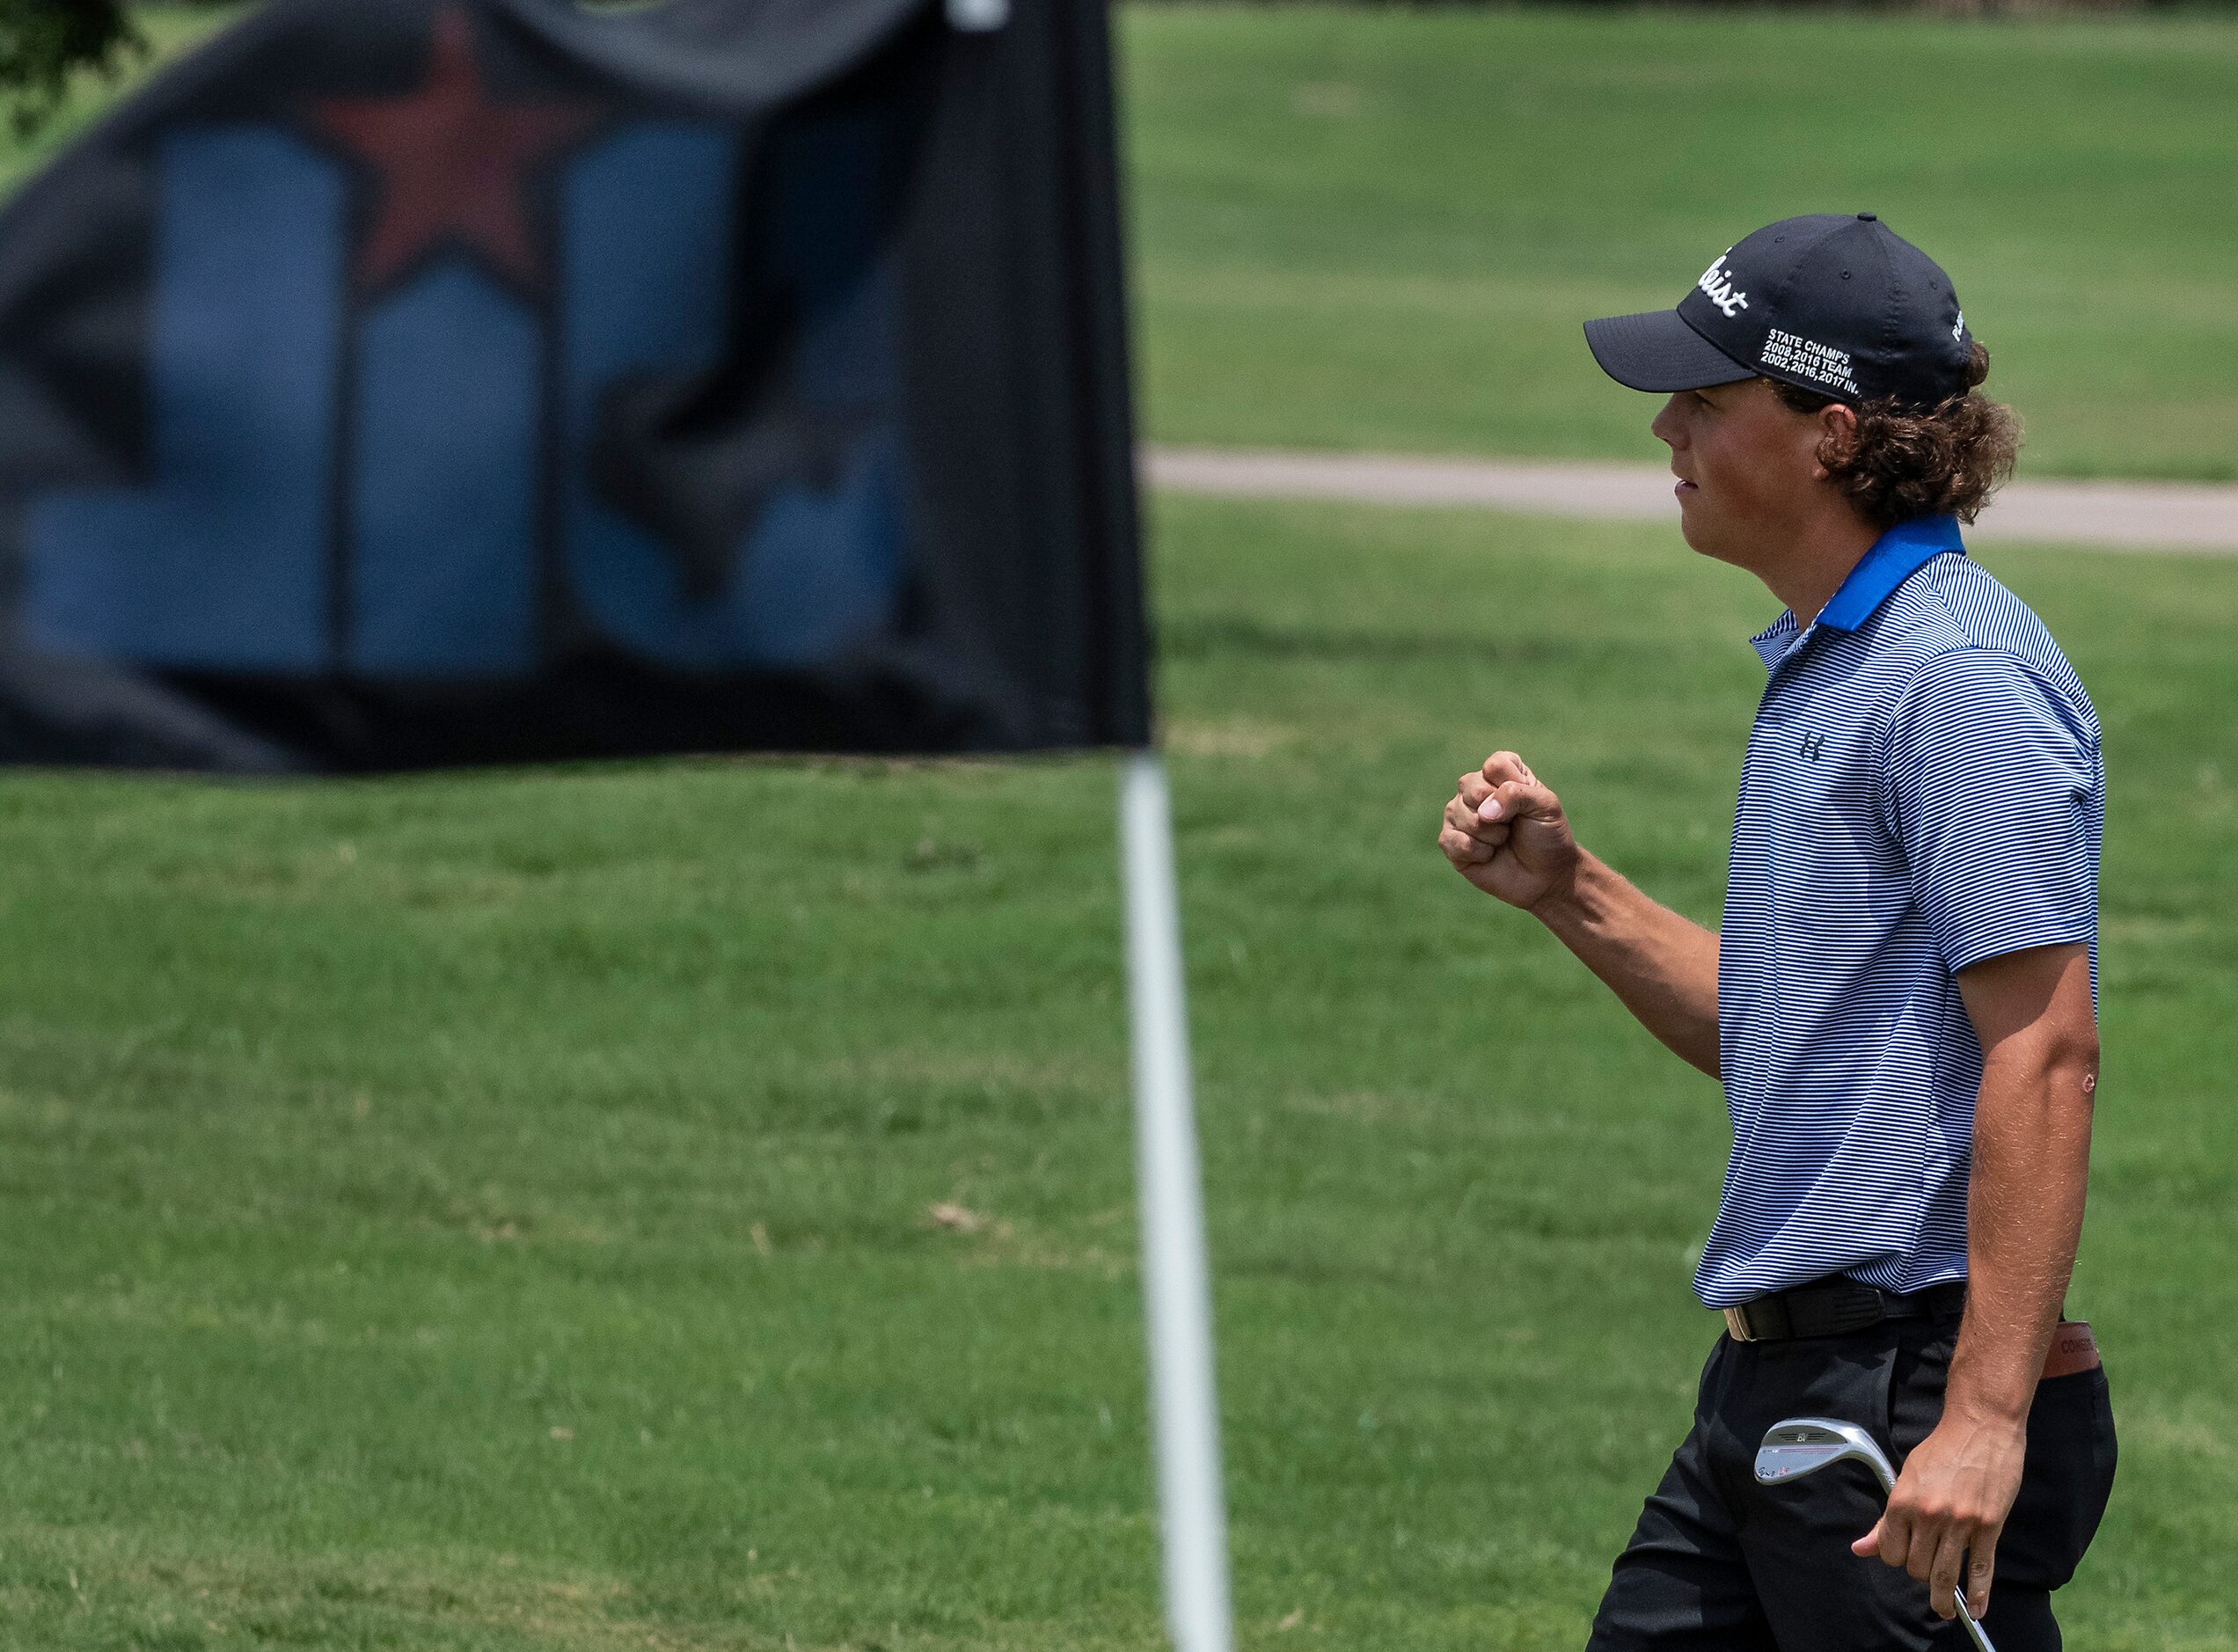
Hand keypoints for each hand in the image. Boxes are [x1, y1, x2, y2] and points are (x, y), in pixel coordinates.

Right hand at [1438, 751, 1579, 911]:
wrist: (1545, 876)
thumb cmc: (1547, 836)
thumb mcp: (1545, 806)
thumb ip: (1516, 794)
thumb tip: (1483, 812)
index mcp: (1500, 773)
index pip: (1494, 766)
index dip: (1512, 787)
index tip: (1528, 804)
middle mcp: (1475, 790)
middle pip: (1472, 788)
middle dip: (1499, 814)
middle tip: (1512, 825)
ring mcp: (1459, 815)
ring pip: (1461, 815)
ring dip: (1491, 835)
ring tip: (1502, 841)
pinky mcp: (1450, 842)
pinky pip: (1452, 840)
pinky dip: (1478, 852)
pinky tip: (1489, 855)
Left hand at [1853, 1410, 2026, 1622]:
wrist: (1980, 1428)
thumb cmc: (1941, 1450)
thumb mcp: (1906, 1478)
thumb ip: (1887, 1520)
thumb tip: (1861, 1548)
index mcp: (1903, 1502)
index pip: (1891, 1551)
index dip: (1897, 1558)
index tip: (1905, 1555)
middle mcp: (1929, 1516)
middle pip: (1917, 1567)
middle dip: (1919, 1574)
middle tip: (1927, 1571)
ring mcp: (1961, 1523)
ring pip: (1945, 1575)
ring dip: (1943, 1599)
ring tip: (1944, 1609)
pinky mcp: (1989, 1527)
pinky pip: (1982, 1569)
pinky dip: (1978, 1594)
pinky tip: (1975, 1611)